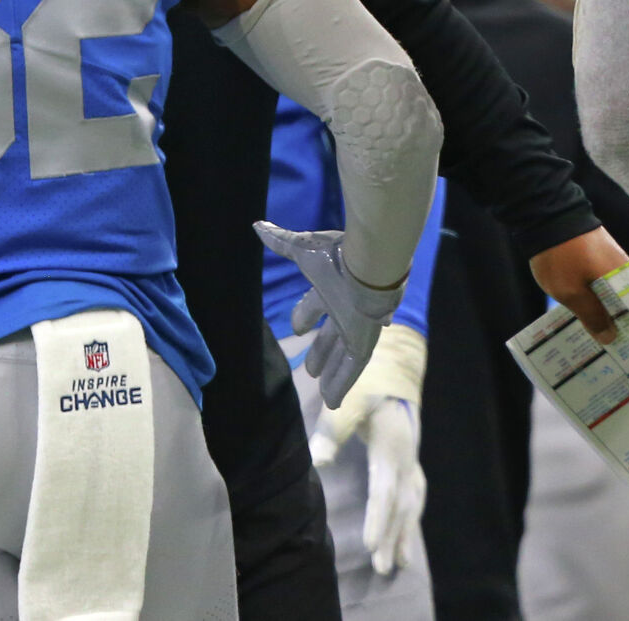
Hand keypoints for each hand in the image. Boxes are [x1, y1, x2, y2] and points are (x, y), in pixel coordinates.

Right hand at [255, 222, 402, 407]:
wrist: (370, 268)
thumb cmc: (336, 258)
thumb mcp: (302, 251)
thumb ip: (281, 242)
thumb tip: (257, 226)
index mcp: (330, 290)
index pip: (313, 308)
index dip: (304, 318)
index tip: (297, 329)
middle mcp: (343, 312)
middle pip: (329, 338)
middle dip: (320, 352)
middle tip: (309, 369)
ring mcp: (354, 330)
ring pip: (340, 358)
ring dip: (330, 375)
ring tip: (322, 394)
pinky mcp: (363, 344)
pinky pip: (350, 370)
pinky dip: (341, 385)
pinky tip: (332, 403)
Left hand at [328, 397, 424, 575]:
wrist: (393, 365)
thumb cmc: (365, 383)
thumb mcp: (345, 402)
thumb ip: (331, 433)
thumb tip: (317, 462)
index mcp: (392, 448)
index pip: (385, 493)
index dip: (379, 521)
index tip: (371, 545)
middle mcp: (408, 459)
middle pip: (403, 507)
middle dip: (393, 538)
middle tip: (383, 569)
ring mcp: (413, 459)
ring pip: (412, 505)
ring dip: (404, 534)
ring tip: (400, 565)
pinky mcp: (410, 459)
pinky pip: (414, 496)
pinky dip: (411, 519)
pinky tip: (407, 533)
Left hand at [528, 226, 628, 343]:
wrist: (544, 217)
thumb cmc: (560, 257)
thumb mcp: (571, 292)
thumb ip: (591, 315)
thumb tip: (610, 337)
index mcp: (627, 279)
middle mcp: (626, 271)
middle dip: (623, 326)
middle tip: (618, 352)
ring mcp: (612, 263)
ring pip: (614, 295)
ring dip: (608, 313)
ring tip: (603, 340)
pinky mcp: (598, 258)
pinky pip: (603, 285)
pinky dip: (598, 299)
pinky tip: (590, 317)